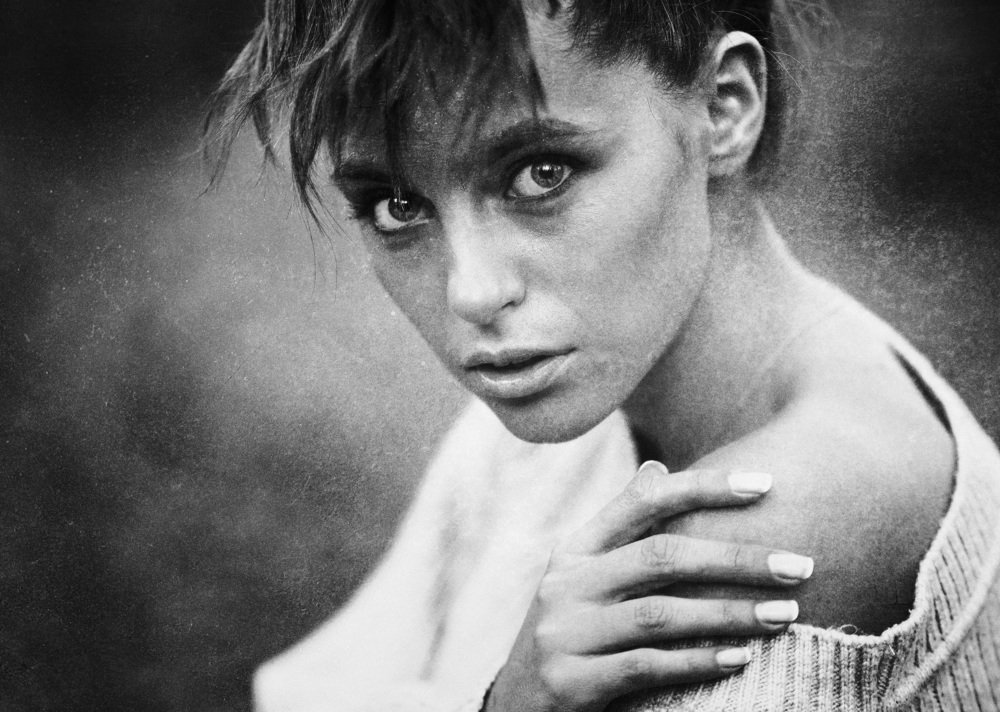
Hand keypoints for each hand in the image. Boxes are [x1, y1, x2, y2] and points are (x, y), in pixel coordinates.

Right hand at [484, 461, 812, 711]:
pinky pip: (647, 666)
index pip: (643, 501)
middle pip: (662, 557)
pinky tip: (742, 658)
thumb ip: (623, 528)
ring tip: (786, 614)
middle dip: (737, 558)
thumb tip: (659, 469)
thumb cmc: (575, 631)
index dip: (704, 488)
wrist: (520, 705)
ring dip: (730, 613)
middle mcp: (565, 583)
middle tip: (800, 566)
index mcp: (575, 549)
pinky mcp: (570, 682)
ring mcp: (564, 632)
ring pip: (659, 614)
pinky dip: (699, 661)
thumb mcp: (585, 574)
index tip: (766, 484)